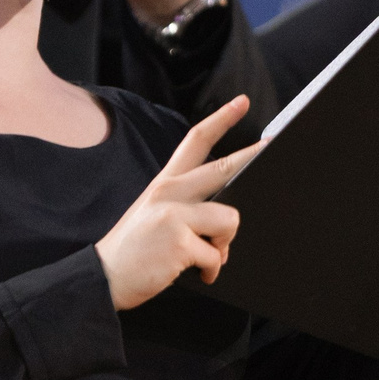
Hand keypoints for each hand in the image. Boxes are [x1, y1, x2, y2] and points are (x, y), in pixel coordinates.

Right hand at [95, 95, 267, 309]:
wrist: (105, 276)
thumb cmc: (135, 249)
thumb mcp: (155, 214)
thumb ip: (189, 209)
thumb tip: (226, 222)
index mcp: (165, 183)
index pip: (195, 140)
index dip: (221, 119)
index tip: (242, 103)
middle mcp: (169, 192)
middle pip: (224, 167)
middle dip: (253, 155)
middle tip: (273, 144)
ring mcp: (173, 215)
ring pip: (230, 219)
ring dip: (224, 244)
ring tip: (206, 256)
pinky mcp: (179, 242)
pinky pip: (217, 255)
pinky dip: (211, 270)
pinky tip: (198, 273)